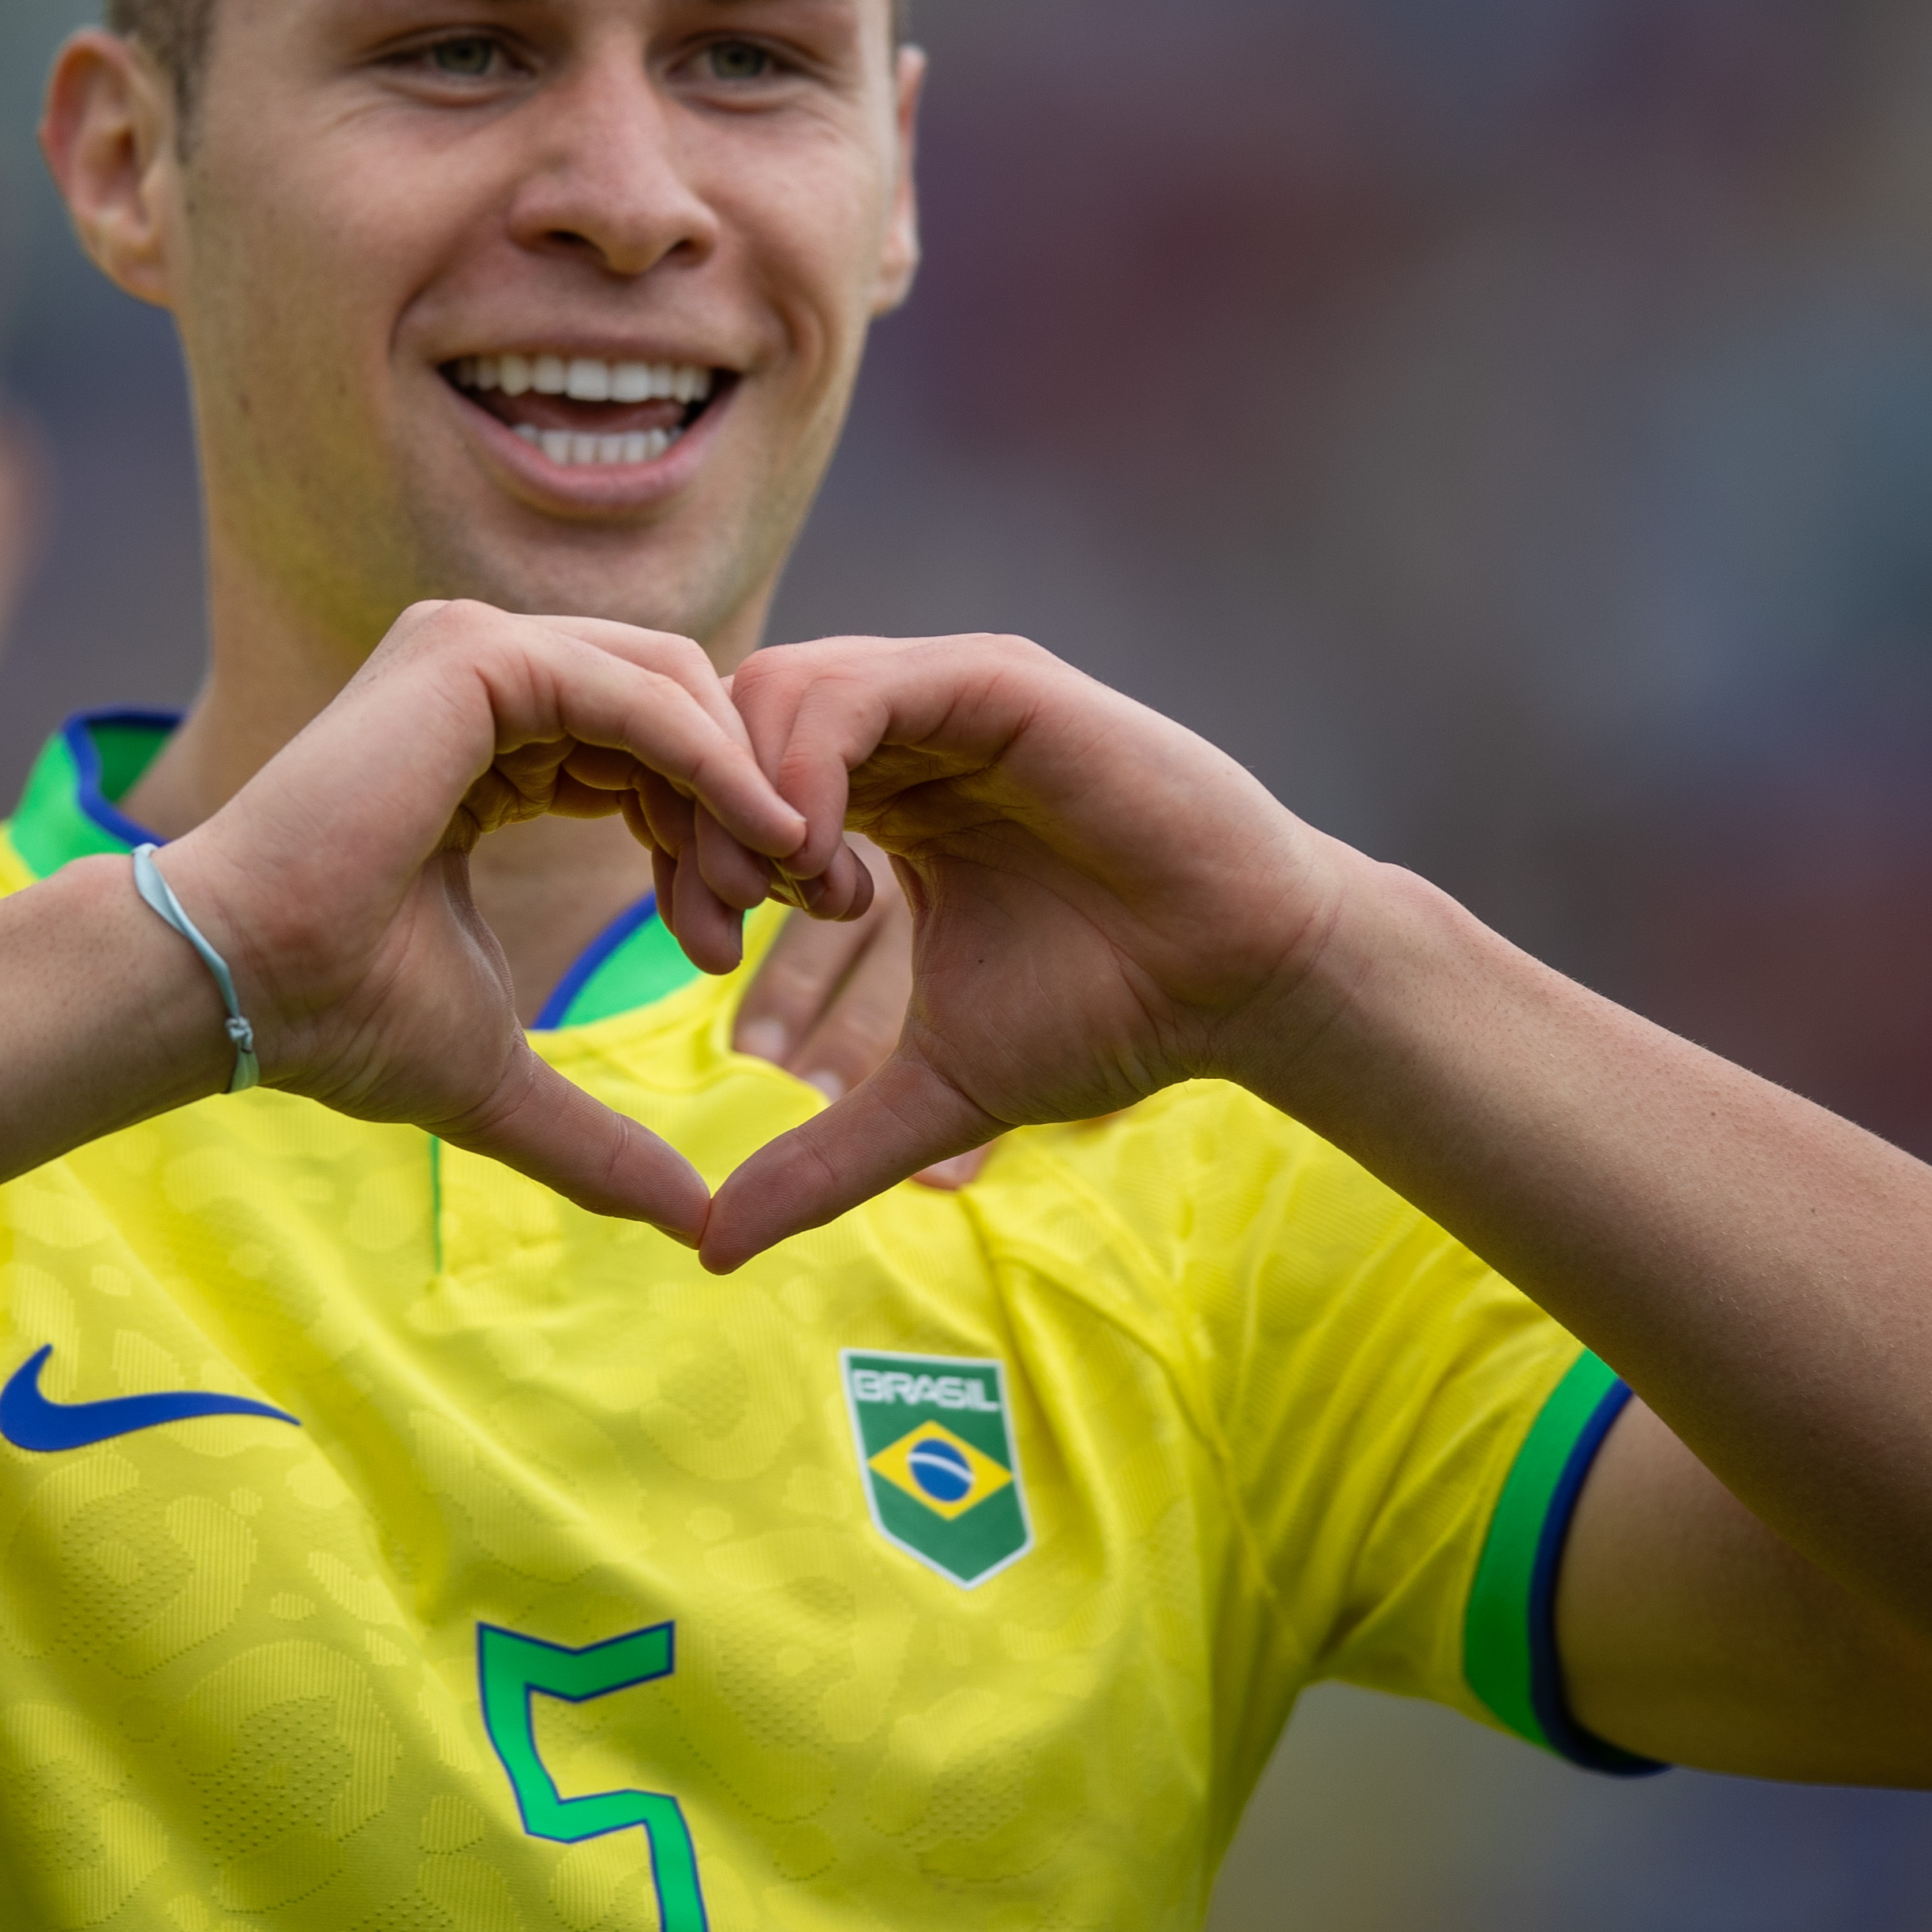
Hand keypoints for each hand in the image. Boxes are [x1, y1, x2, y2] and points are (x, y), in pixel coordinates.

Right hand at [160, 602, 854, 1246]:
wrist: (239, 990)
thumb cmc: (337, 1020)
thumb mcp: (500, 1078)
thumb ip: (597, 1137)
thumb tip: (691, 1222)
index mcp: (490, 744)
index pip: (653, 751)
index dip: (730, 829)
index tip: (797, 920)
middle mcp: (484, 677)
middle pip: (680, 709)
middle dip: (760, 802)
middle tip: (830, 902)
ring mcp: (473, 652)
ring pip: (672, 688)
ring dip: (744, 789)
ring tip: (787, 886)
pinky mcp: (473, 655)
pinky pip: (636, 689)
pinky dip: (711, 757)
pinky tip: (761, 836)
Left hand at [699, 635, 1349, 1269]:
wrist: (1241, 982)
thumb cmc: (1111, 1013)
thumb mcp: (935, 1085)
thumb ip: (825, 1153)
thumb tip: (715, 1248)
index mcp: (882, 797)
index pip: (728, 781)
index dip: (690, 857)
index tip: (713, 955)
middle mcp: (907, 730)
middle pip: (728, 721)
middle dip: (695, 823)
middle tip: (719, 933)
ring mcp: (949, 696)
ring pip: (774, 689)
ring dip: (743, 797)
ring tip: (781, 899)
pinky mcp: (995, 683)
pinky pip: (853, 689)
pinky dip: (805, 766)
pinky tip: (824, 865)